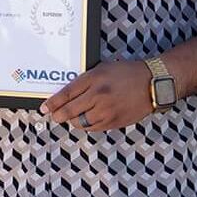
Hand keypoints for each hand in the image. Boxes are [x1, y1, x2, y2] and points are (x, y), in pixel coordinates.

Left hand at [41, 60, 155, 132]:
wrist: (152, 83)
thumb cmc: (128, 73)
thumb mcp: (103, 68)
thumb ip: (85, 81)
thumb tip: (67, 95)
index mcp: (94, 78)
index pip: (66, 93)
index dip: (52, 103)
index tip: (44, 108)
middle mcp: (99, 95)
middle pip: (69, 110)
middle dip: (58, 115)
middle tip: (54, 116)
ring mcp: (106, 110)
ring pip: (80, 122)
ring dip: (73, 121)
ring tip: (71, 118)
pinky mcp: (114, 121)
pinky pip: (93, 128)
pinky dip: (87, 126)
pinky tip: (87, 120)